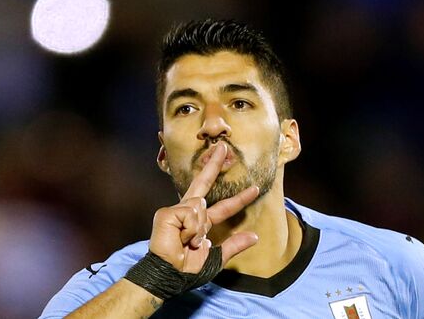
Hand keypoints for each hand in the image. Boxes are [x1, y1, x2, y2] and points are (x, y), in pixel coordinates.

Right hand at [149, 143, 258, 272]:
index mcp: (201, 222)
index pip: (224, 207)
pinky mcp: (167, 213)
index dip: (240, 199)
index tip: (255, 189)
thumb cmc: (188, 269)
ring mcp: (177, 210)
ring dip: (198, 229)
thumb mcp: (216, 257)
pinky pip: (190, 214)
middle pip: (204, 183)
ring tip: (188, 242)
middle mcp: (188, 211)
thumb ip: (234, 245)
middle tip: (224, 147)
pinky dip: (190, 229)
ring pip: (200, 205)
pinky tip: (181, 238)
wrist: (171, 275)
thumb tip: (255, 236)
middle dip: (213, 164)